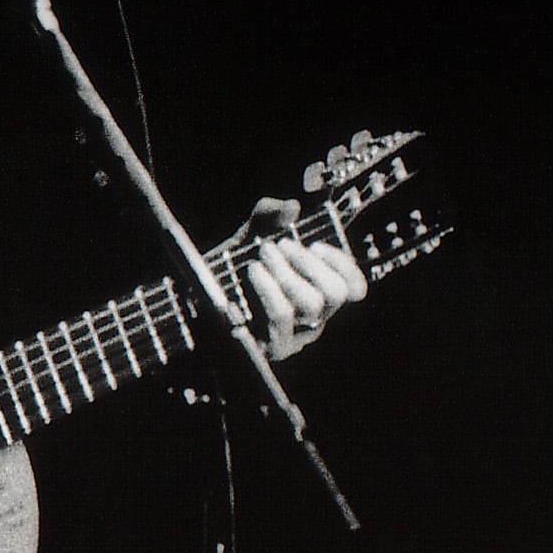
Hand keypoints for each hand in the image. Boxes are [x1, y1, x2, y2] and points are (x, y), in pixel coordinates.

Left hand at [237, 195, 367, 360]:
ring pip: (310, 305)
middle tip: (281, 246)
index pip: (354, 288)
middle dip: (309, 264)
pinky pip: (281, 316)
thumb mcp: (252, 234)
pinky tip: (254, 271)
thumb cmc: (231, 267)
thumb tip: (291, 207)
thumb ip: (271, 215)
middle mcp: (314, 319)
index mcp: (319, 295)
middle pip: (335, 294)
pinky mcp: (273, 346)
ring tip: (263, 255)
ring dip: (287, 273)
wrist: (197, 295)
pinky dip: (269, 288)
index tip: (315, 244)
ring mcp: (296, 336)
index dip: (343, 265)